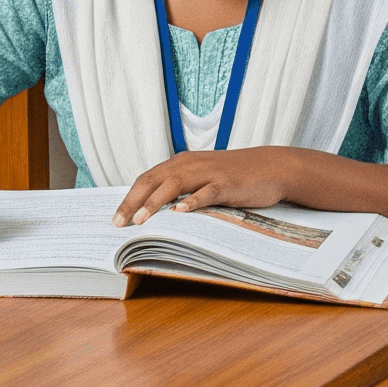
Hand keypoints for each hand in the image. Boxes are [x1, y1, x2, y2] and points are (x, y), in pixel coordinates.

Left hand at [113, 149, 301, 226]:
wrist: (272, 167)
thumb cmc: (235, 176)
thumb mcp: (203, 178)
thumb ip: (180, 188)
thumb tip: (153, 212)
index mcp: (182, 163)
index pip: (147, 179)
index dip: (129, 197)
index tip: (115, 218)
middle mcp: (192, 164)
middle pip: (154, 180)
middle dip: (133, 202)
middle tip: (119, 223)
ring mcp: (209, 173)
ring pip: (175, 184)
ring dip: (155, 202)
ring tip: (141, 220)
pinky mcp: (227, 183)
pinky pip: (207, 191)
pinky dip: (192, 201)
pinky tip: (181, 212)